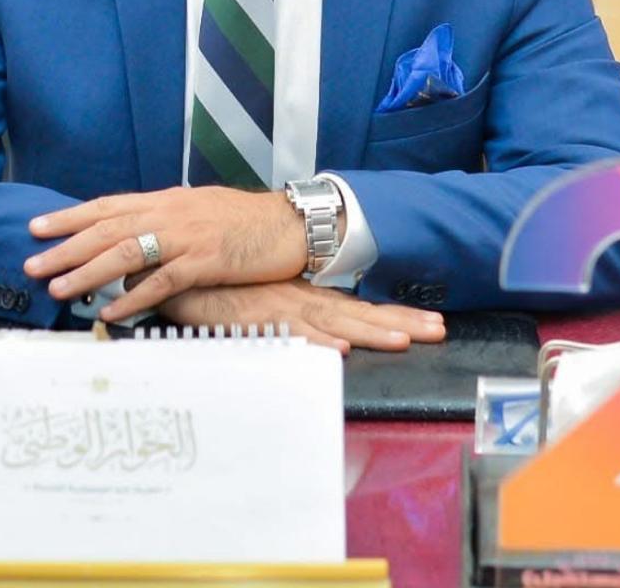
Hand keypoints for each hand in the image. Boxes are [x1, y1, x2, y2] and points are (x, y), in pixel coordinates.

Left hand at [24, 186, 309, 315]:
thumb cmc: (245, 222)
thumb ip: (164, 224)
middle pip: (107, 227)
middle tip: (31, 264)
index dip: (70, 216)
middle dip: (65, 246)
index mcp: (166, 200)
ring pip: (126, 251)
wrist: (290, 224)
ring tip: (58, 288)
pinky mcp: (206, 260)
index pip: (108, 205)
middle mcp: (170, 213)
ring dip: (88, 272)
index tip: (37, 228)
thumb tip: (131, 243)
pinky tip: (112, 312)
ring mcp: (187, 236)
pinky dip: (134, 297)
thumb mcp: (199, 212)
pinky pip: (162, 281)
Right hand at [157, 279, 446, 353]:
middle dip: (401, 321)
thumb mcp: (262, 298)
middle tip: (440, 329)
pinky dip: (315, 340)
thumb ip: (290, 311)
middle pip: (358, 312)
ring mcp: (281, 306)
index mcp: (305, 294)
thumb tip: (322, 328)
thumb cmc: (219, 287)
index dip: (395, 314)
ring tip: (403, 340)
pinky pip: (291, 332)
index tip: (432, 322)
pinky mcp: (256, 318)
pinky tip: (338, 349)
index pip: (358, 306)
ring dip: (369, 330)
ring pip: (334, 321)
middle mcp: (301, 298)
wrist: (179, 269)